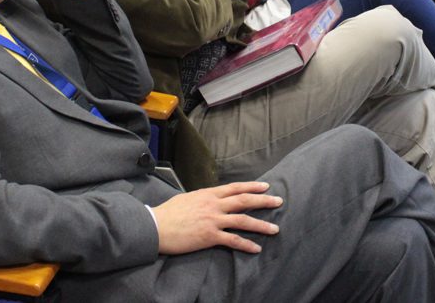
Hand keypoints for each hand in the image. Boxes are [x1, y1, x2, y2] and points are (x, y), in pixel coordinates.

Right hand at [152, 182, 281, 254]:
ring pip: (243, 220)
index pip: (235, 188)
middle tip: (278, 201)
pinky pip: (233, 240)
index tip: (266, 186)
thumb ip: (203, 198)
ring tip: (275, 229)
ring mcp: (213, 220)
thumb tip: (210, 198)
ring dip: (261, 225)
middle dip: (263, 200)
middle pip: (244, 200)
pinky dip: (246, 244)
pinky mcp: (210, 236)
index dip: (252, 186)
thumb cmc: (168, 213)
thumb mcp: (188, 198)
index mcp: (208, 194)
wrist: (156, 226)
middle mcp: (214, 204)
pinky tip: (256, 248)